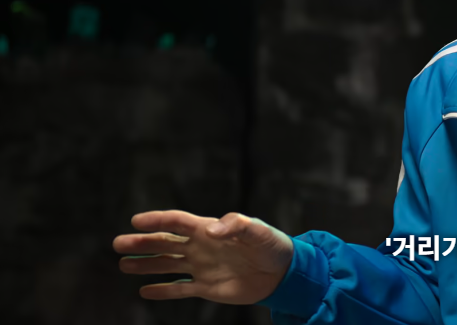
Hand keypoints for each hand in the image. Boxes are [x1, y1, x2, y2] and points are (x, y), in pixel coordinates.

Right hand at [113, 210, 294, 303]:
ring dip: (146, 265)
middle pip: (165, 243)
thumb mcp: (258, 232)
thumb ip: (237, 226)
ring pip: (167, 265)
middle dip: (142, 243)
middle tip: (117, 244)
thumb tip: (210, 229)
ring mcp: (202, 267)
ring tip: (123, 265)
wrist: (283, 272)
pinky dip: (163, 290)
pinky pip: (180, 289)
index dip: (157, 220)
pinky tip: (144, 291)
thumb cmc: (272, 245)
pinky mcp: (207, 287)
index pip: (178, 222)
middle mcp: (201, 247)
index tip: (136, 221)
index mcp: (210, 229)